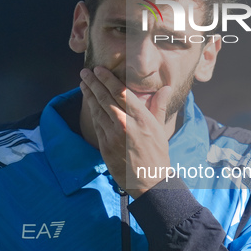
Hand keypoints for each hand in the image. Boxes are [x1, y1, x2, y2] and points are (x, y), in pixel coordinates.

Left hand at [80, 66, 171, 197]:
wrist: (149, 181)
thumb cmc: (157, 153)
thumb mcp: (160, 128)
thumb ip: (159, 105)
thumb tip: (167, 88)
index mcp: (142, 118)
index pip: (121, 92)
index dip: (108, 79)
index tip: (99, 70)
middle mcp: (126, 124)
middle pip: (105, 98)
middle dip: (93, 83)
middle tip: (85, 72)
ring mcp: (113, 135)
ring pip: (97, 109)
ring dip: (88, 94)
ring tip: (83, 83)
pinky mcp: (105, 145)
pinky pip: (96, 123)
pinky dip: (91, 110)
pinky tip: (88, 102)